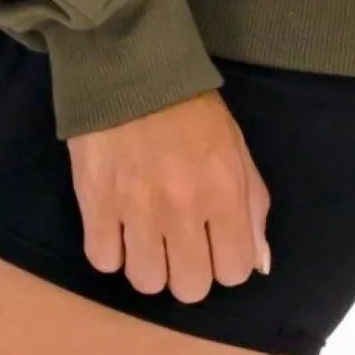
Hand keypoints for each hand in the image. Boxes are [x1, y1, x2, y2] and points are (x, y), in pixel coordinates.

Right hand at [67, 88, 271, 303]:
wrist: (129, 66)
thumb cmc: (189, 106)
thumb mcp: (235, 147)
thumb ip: (252, 206)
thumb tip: (258, 263)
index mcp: (224, 192)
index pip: (234, 272)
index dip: (224, 262)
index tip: (213, 243)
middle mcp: (183, 208)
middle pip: (190, 288)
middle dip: (188, 270)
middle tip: (178, 241)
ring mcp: (136, 208)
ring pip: (146, 281)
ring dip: (148, 264)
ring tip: (146, 235)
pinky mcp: (95, 202)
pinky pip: (103, 260)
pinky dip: (110, 249)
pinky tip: (117, 226)